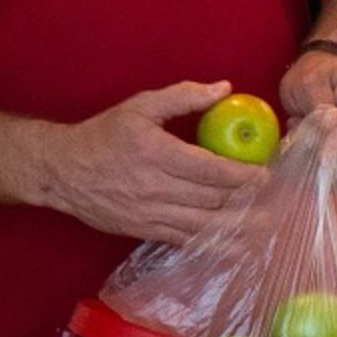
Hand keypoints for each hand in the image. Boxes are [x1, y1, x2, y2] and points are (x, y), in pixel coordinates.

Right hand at [25, 79, 267, 245]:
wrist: (62, 171)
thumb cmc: (103, 134)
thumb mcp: (140, 106)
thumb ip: (183, 95)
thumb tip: (224, 89)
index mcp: (155, 152)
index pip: (210, 169)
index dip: (242, 175)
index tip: (265, 174)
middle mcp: (154, 186)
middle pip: (211, 199)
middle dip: (247, 201)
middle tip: (274, 200)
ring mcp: (148, 213)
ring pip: (202, 225)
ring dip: (237, 229)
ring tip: (265, 228)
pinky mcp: (143, 230)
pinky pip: (184, 240)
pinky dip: (212, 246)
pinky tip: (234, 247)